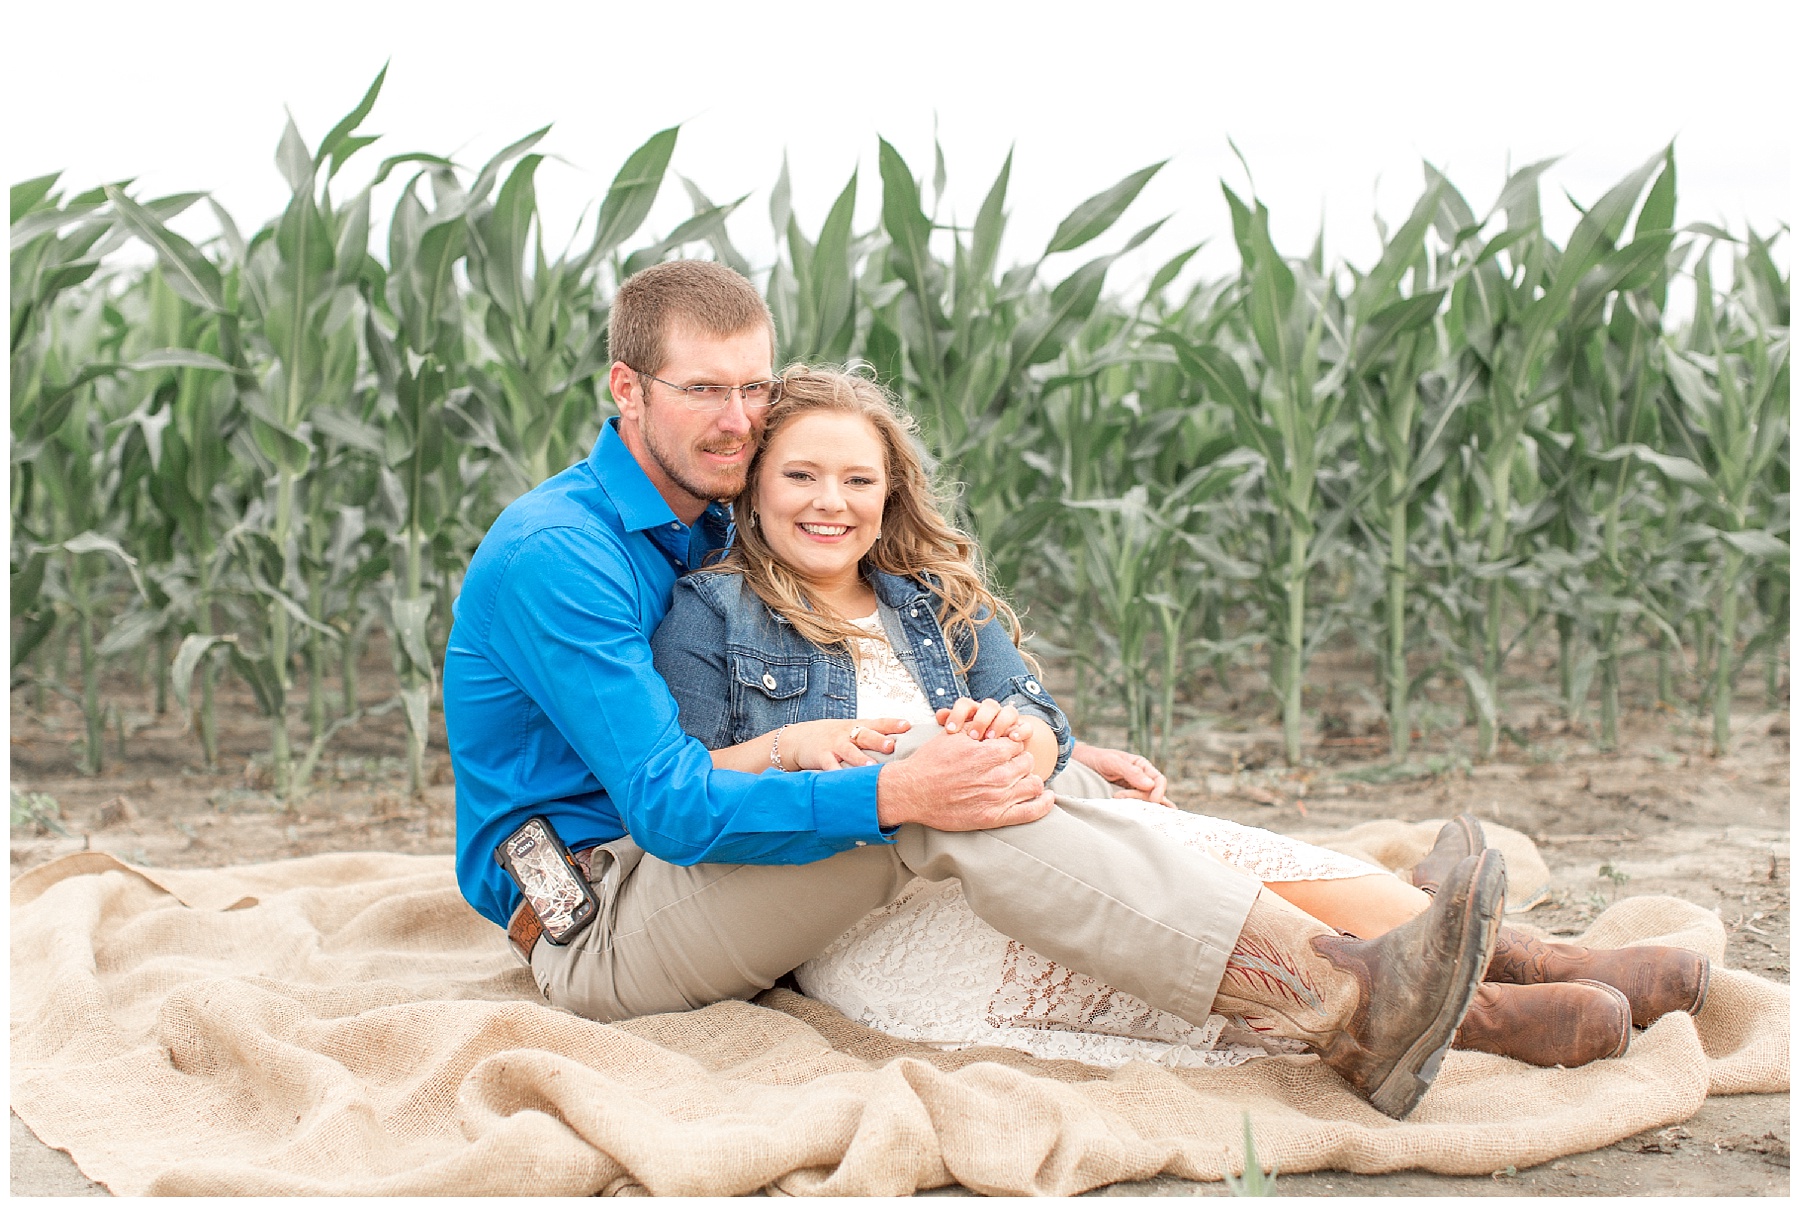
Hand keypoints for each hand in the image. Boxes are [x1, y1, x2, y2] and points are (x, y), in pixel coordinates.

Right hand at [781, 717, 909, 770]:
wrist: (798, 739)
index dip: (892, 724)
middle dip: (878, 740)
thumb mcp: (850, 731)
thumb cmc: (831, 737)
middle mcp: (847, 734)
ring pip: (849, 751)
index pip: (878, 723)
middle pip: (865, 735)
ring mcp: (834, 745)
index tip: (907, 725)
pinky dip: (836, 774)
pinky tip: (842, 782)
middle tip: (891, 746)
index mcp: (858, 726)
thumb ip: (872, 737)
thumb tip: (900, 747)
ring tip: (871, 767)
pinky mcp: (821, 756)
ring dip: (860, 759)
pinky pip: (829, 766)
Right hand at [876, 729, 1053, 830]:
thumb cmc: (930, 762)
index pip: (1018, 744)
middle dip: (1020, 761)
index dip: (1011, 745)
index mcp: (990, 752)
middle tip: (1010, 765)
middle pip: (1027, 762)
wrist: (912, 792)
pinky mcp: (994, 817)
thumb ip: (979, 730)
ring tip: (1022, 780)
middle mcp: (998, 774)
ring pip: (1033, 784)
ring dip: (1030, 780)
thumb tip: (996, 725)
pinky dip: (1045, 804)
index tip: (1006, 749)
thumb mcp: (954, 736)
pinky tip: (1047, 797)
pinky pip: (1032, 811)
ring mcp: (998, 797)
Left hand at [934, 697, 1029, 742]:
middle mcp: (993, 713)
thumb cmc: (972, 751)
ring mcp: (1009, 721)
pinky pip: (1026, 726)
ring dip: (1000, 723)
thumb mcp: (960, 740)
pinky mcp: (1024, 731)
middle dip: (981, 719)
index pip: (966, 704)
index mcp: (974, 712)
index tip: (950, 730)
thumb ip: (951, 727)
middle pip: (989, 705)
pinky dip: (1021, 731)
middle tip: (973, 736)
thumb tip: (940, 714)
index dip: (958, 714)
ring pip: (1009, 711)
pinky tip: (1013, 739)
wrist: (999, 760)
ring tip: (991, 738)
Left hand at [1071, 741, 1170, 805]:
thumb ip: (1131, 771)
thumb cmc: (1097, 759)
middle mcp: (1141, 778)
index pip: (1159, 781)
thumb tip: (1150, 785)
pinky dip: (1137, 812)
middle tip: (1117, 796)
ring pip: (1145, 803)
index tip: (1152, 801)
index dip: (1158, 791)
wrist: (1081, 764)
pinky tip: (1137, 817)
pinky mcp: (1125, 799)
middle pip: (1152, 794)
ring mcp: (1134, 790)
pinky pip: (1136, 807)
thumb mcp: (1112, 761)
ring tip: (1118, 800)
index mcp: (1142, 766)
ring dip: (1136, 806)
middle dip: (1139, 798)